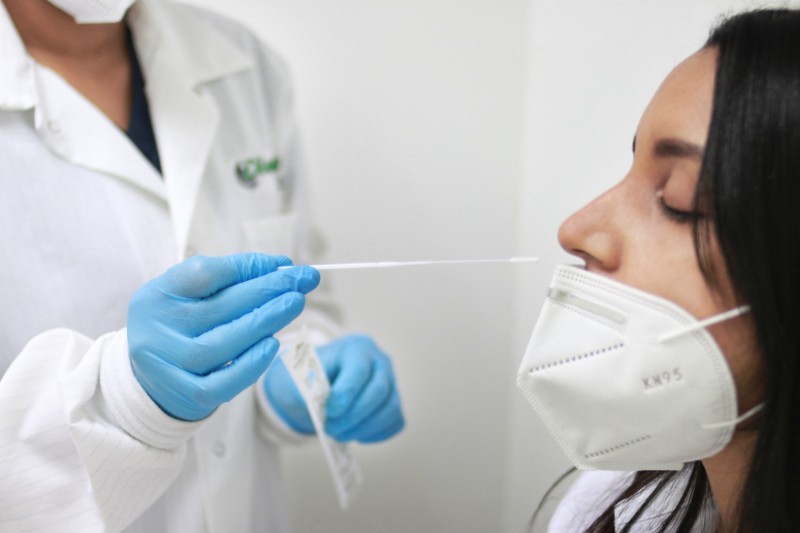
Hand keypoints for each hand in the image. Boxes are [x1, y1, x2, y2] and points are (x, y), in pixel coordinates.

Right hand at [128, 253, 319, 420]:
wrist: (151, 380)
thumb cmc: (182, 326)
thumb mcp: (191, 295)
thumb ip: (230, 278)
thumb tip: (282, 265)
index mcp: (157, 296)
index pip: (204, 274)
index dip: (246, 267)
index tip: (284, 263)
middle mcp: (157, 330)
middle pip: (220, 307)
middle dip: (268, 290)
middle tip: (304, 280)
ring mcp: (169, 365)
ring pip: (223, 344)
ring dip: (266, 321)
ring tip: (295, 304)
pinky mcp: (186, 394)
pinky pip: (224, 381)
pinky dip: (251, 363)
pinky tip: (273, 345)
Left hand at [264, 335, 403, 442]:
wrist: (322, 379)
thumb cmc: (313, 376)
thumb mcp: (304, 376)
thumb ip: (311, 388)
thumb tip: (319, 406)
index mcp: (356, 348)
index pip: (359, 370)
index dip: (345, 394)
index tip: (329, 412)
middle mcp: (379, 361)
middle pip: (378, 391)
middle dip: (353, 416)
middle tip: (330, 429)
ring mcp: (392, 381)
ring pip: (391, 409)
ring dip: (364, 428)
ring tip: (339, 435)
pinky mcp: (394, 401)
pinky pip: (395, 422)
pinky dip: (377, 433)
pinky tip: (356, 434)